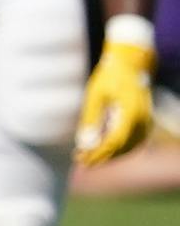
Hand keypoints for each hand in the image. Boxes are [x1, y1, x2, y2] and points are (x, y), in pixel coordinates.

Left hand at [76, 26, 155, 164]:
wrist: (130, 64)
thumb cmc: (109, 77)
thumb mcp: (95, 96)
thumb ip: (91, 120)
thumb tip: (84, 145)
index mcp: (131, 113)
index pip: (114, 142)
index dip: (97, 153)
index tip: (81, 159)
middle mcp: (143, 120)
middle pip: (121, 148)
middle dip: (100, 156)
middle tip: (79, 160)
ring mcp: (146, 123)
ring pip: (128, 148)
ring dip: (108, 155)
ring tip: (86, 156)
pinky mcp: (144, 123)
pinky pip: (132, 142)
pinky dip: (116, 148)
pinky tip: (99, 148)